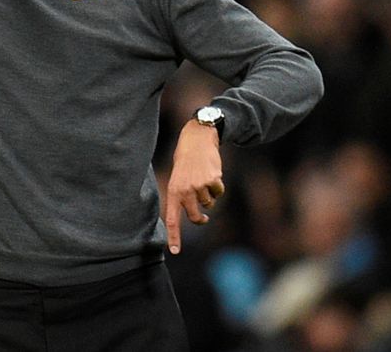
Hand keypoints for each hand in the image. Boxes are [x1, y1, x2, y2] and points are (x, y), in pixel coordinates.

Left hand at [164, 120, 224, 254]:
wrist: (197, 139)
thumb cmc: (185, 159)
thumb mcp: (177, 176)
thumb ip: (182, 195)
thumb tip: (193, 214)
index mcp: (172, 190)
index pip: (171, 218)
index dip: (174, 236)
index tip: (175, 252)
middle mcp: (185, 190)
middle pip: (194, 216)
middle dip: (199, 218)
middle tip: (202, 218)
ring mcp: (199, 186)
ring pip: (209, 203)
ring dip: (208, 196)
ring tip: (202, 179)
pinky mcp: (213, 181)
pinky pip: (218, 192)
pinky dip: (217, 186)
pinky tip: (211, 173)